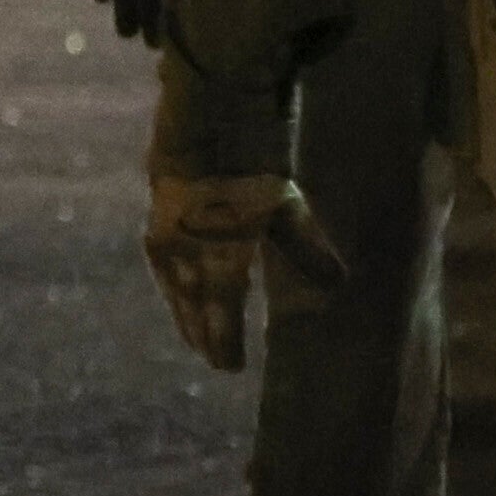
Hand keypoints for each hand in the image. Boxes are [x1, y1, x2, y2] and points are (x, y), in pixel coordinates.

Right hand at [143, 171, 342, 372]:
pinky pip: (163, 271)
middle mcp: (189, 258)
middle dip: (202, 336)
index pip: (222, 312)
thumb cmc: (251, 166)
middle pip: (194, 308)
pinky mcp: (156, 226)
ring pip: (175, 291)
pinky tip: (175, 292)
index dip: (225, 341)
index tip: (231, 368)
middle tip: (211, 360)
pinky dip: (172, 289)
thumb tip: (339, 285)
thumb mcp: (287, 207)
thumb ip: (308, 248)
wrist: (204, 127)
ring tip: (191, 337)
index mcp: (222, 258)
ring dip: (184, 316)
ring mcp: (168, 242)